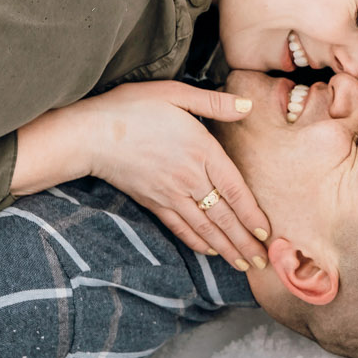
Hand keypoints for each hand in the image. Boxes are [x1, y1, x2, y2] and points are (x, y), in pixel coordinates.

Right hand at [57, 82, 272, 271]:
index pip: (235, 189)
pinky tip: (209, 251)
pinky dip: (196, 242)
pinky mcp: (153, 203)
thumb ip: (214, 103)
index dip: (252, 214)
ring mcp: (170, 194)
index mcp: (201, 150)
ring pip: (204, 228)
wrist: (90, 133)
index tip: (266, 232)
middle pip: (224, 216)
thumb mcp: (175, 93)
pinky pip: (180, 228)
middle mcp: (189, 178)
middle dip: (244, 242)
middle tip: (262, 262)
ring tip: (243, 264)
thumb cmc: (132, 108)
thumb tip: (247, 105)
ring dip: (226, 248)